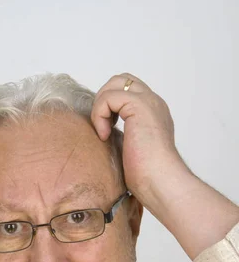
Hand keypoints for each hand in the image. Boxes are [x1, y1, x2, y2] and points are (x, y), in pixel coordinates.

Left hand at [91, 73, 189, 206]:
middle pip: (121, 80)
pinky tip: (104, 136)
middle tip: (102, 127)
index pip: (128, 91)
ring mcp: (148, 102)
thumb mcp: (130, 151)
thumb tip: (103, 135)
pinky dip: (100, 115)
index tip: (106, 131)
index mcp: (153, 113)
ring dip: (101, 106)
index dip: (110, 106)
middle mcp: (154, 103)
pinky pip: (109, 97)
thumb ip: (123, 136)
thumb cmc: (148, 177)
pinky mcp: (140, 106)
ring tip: (103, 132)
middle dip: (103, 100)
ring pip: (115, 84)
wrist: (160, 181)